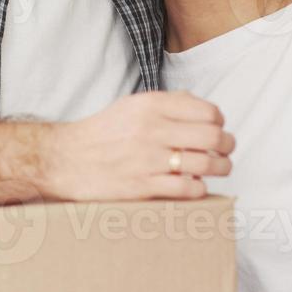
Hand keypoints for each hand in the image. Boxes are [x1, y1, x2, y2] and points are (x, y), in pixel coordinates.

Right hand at [43, 91, 234, 202]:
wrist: (64, 159)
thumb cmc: (102, 133)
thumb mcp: (131, 106)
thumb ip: (167, 103)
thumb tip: (201, 106)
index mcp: (151, 105)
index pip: (207, 111)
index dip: (220, 122)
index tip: (218, 129)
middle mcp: (151, 129)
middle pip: (213, 137)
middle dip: (227, 145)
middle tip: (226, 151)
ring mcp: (147, 159)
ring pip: (206, 164)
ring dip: (220, 168)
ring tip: (219, 169)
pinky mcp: (142, 186)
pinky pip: (188, 188)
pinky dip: (199, 188)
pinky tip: (196, 185)